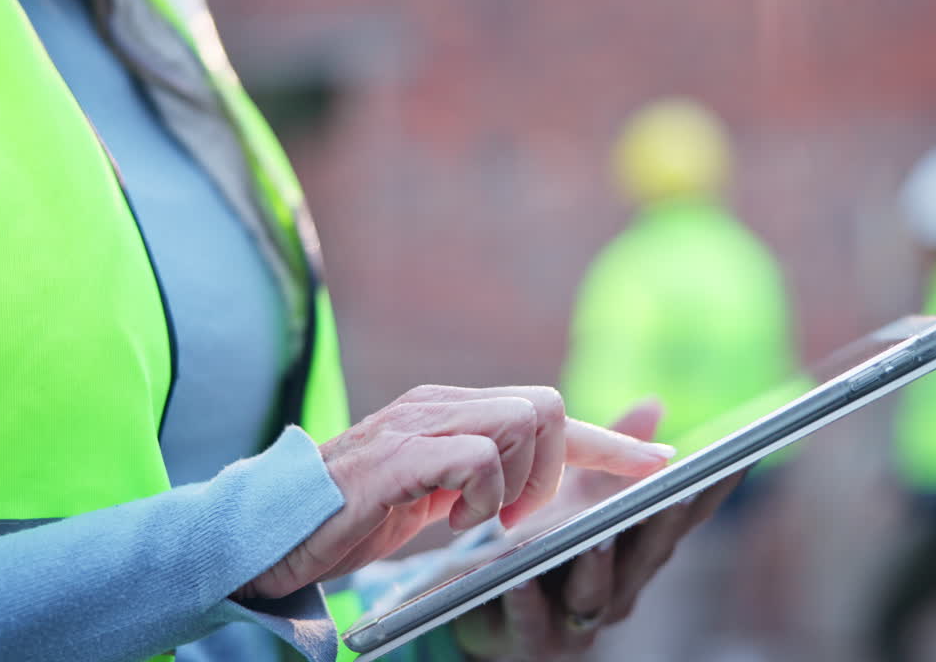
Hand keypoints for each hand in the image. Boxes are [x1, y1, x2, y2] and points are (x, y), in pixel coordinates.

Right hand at [237, 385, 676, 598]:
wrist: (274, 533)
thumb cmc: (353, 517)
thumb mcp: (433, 495)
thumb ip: (479, 479)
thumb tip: (527, 491)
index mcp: (453, 411)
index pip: (549, 411)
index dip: (610, 441)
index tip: (662, 463)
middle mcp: (441, 404)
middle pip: (548, 405)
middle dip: (555, 469)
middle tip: (515, 517)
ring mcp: (420, 422)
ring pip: (523, 422)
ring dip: (515, 486)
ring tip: (473, 520)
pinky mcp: (400, 453)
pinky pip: (478, 457)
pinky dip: (479, 497)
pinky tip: (447, 521)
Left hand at [452, 400, 744, 659]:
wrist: (484, 607)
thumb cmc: (541, 541)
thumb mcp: (577, 491)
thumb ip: (614, 450)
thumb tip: (655, 405)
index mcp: (636, 548)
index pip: (682, 515)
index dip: (712, 490)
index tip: (738, 457)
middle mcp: (618, 585)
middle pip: (648, 554)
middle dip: (663, 524)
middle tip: (673, 493)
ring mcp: (576, 617)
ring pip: (595, 592)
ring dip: (599, 566)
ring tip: (596, 537)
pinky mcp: (527, 637)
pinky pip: (531, 619)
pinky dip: (528, 600)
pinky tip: (521, 578)